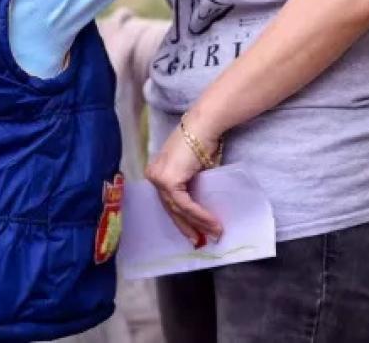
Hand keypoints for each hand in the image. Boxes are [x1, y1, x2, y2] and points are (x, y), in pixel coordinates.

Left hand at [146, 118, 223, 246]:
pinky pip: (185, 205)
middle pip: (171, 208)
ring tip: (214, 233)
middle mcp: (154, 176)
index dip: (181, 218)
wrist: (203, 127)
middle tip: (200, 241)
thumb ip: (190, 185)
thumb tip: (200, 206)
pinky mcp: (168, 181)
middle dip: (187, 226)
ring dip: (198, 223)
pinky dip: (200, 215)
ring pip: (178, 209)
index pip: (168, 201)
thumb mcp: (192, 169)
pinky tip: (212, 223)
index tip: (193, 232)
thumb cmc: (201, 143)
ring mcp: (159, 179)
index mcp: (156, 172)